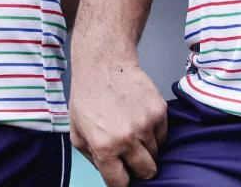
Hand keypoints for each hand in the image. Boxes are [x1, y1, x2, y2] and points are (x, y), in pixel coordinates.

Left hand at [70, 54, 168, 185]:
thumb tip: (110, 173)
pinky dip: (155, 133)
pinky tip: (141, 121)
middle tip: (133, 159)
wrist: (105, 66)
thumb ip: (93, 158)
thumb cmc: (88, 98)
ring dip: (147, 149)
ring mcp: (146, 124)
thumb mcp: (77, 133)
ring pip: (156, 153)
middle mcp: (127, 139)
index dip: (121, 182)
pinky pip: (163, 135)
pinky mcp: (159, 111)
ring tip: (134, 133)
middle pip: (147, 171)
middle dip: (140, 170)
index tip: (122, 177)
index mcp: (104, 148)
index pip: (121, 182)